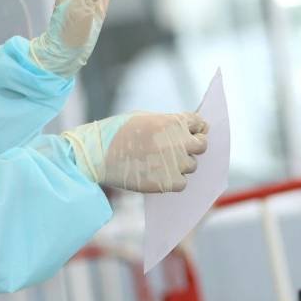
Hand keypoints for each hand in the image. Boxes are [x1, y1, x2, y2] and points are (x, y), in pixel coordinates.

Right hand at [61, 112, 208, 193]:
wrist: (99, 154)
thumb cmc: (118, 132)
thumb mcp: (145, 117)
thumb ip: (168, 123)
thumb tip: (185, 129)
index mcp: (174, 122)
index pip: (199, 123)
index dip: (196, 128)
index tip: (192, 132)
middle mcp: (179, 142)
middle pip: (202, 145)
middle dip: (193, 145)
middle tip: (179, 150)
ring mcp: (176, 163)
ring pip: (191, 165)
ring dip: (181, 164)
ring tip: (160, 162)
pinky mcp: (169, 182)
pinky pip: (182, 183)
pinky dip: (174, 180)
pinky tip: (159, 174)